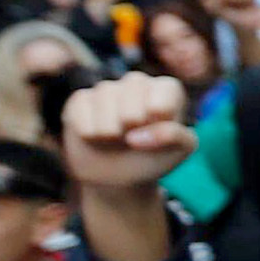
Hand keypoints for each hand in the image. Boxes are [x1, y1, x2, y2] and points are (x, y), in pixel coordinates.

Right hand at [59, 72, 197, 190]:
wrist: (120, 177)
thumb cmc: (154, 157)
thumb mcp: (179, 150)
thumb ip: (175, 136)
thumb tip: (136, 136)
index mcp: (166, 90)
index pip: (166, 89)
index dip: (160, 114)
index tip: (157, 129)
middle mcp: (137, 83)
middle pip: (132, 90)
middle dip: (132, 123)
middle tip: (133, 137)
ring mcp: (107, 89)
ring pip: (105, 98)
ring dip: (110, 131)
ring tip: (116, 139)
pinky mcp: (81, 99)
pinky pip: (80, 109)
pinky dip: (89, 132)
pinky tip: (96, 137)